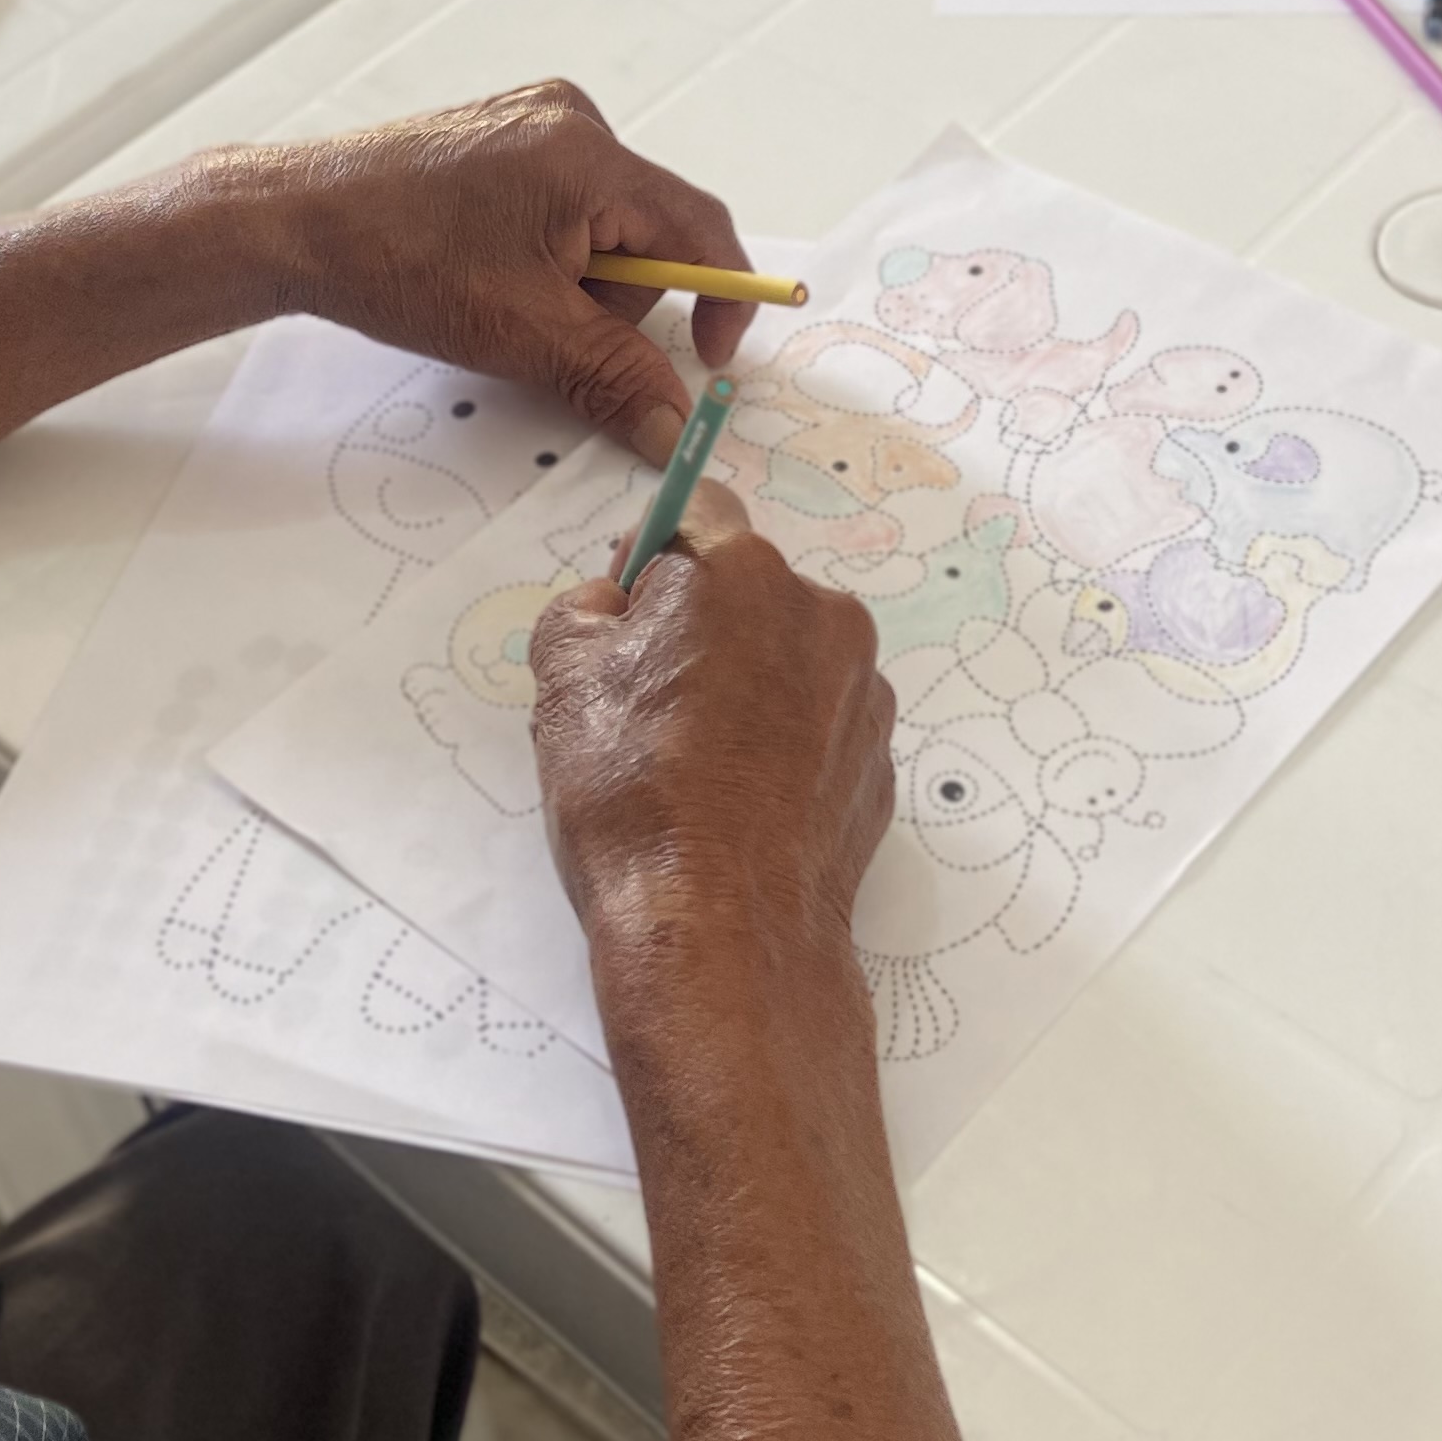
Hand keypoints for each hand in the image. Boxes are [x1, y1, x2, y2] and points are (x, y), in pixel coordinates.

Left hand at [278, 80, 770, 462]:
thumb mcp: (524, 335)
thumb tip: (677, 427)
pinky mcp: (498, 137)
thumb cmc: (399, 261)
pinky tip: (485, 273)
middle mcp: (571, 122)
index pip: (701, 227)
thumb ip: (616, 379)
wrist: (293, 224)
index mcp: (590, 155)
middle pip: (648, 232)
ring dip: (572, 283)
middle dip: (613, 299)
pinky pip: (559, 207)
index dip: (721, 300)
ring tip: (498, 300)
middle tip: (547, 332)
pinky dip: (542, 256)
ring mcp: (531, 123)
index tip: (710, 360)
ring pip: (600, 227)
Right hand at [531, 480, 895, 988]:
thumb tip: (610, 606)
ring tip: (690, 763)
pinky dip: (781, 743)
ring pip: (786, 658)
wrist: (723, 931)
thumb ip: (583, 613)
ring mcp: (861, 692)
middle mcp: (820, 616)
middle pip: (747, 589)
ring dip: (743, 685)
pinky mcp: (880, 760)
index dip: (652, 550)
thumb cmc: (636, 803)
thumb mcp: (561, 685)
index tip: (627, 601)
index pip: (698, 509)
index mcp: (741, 575)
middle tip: (644, 699)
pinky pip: (818, 724)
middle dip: (697, 625)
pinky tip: (735, 797)